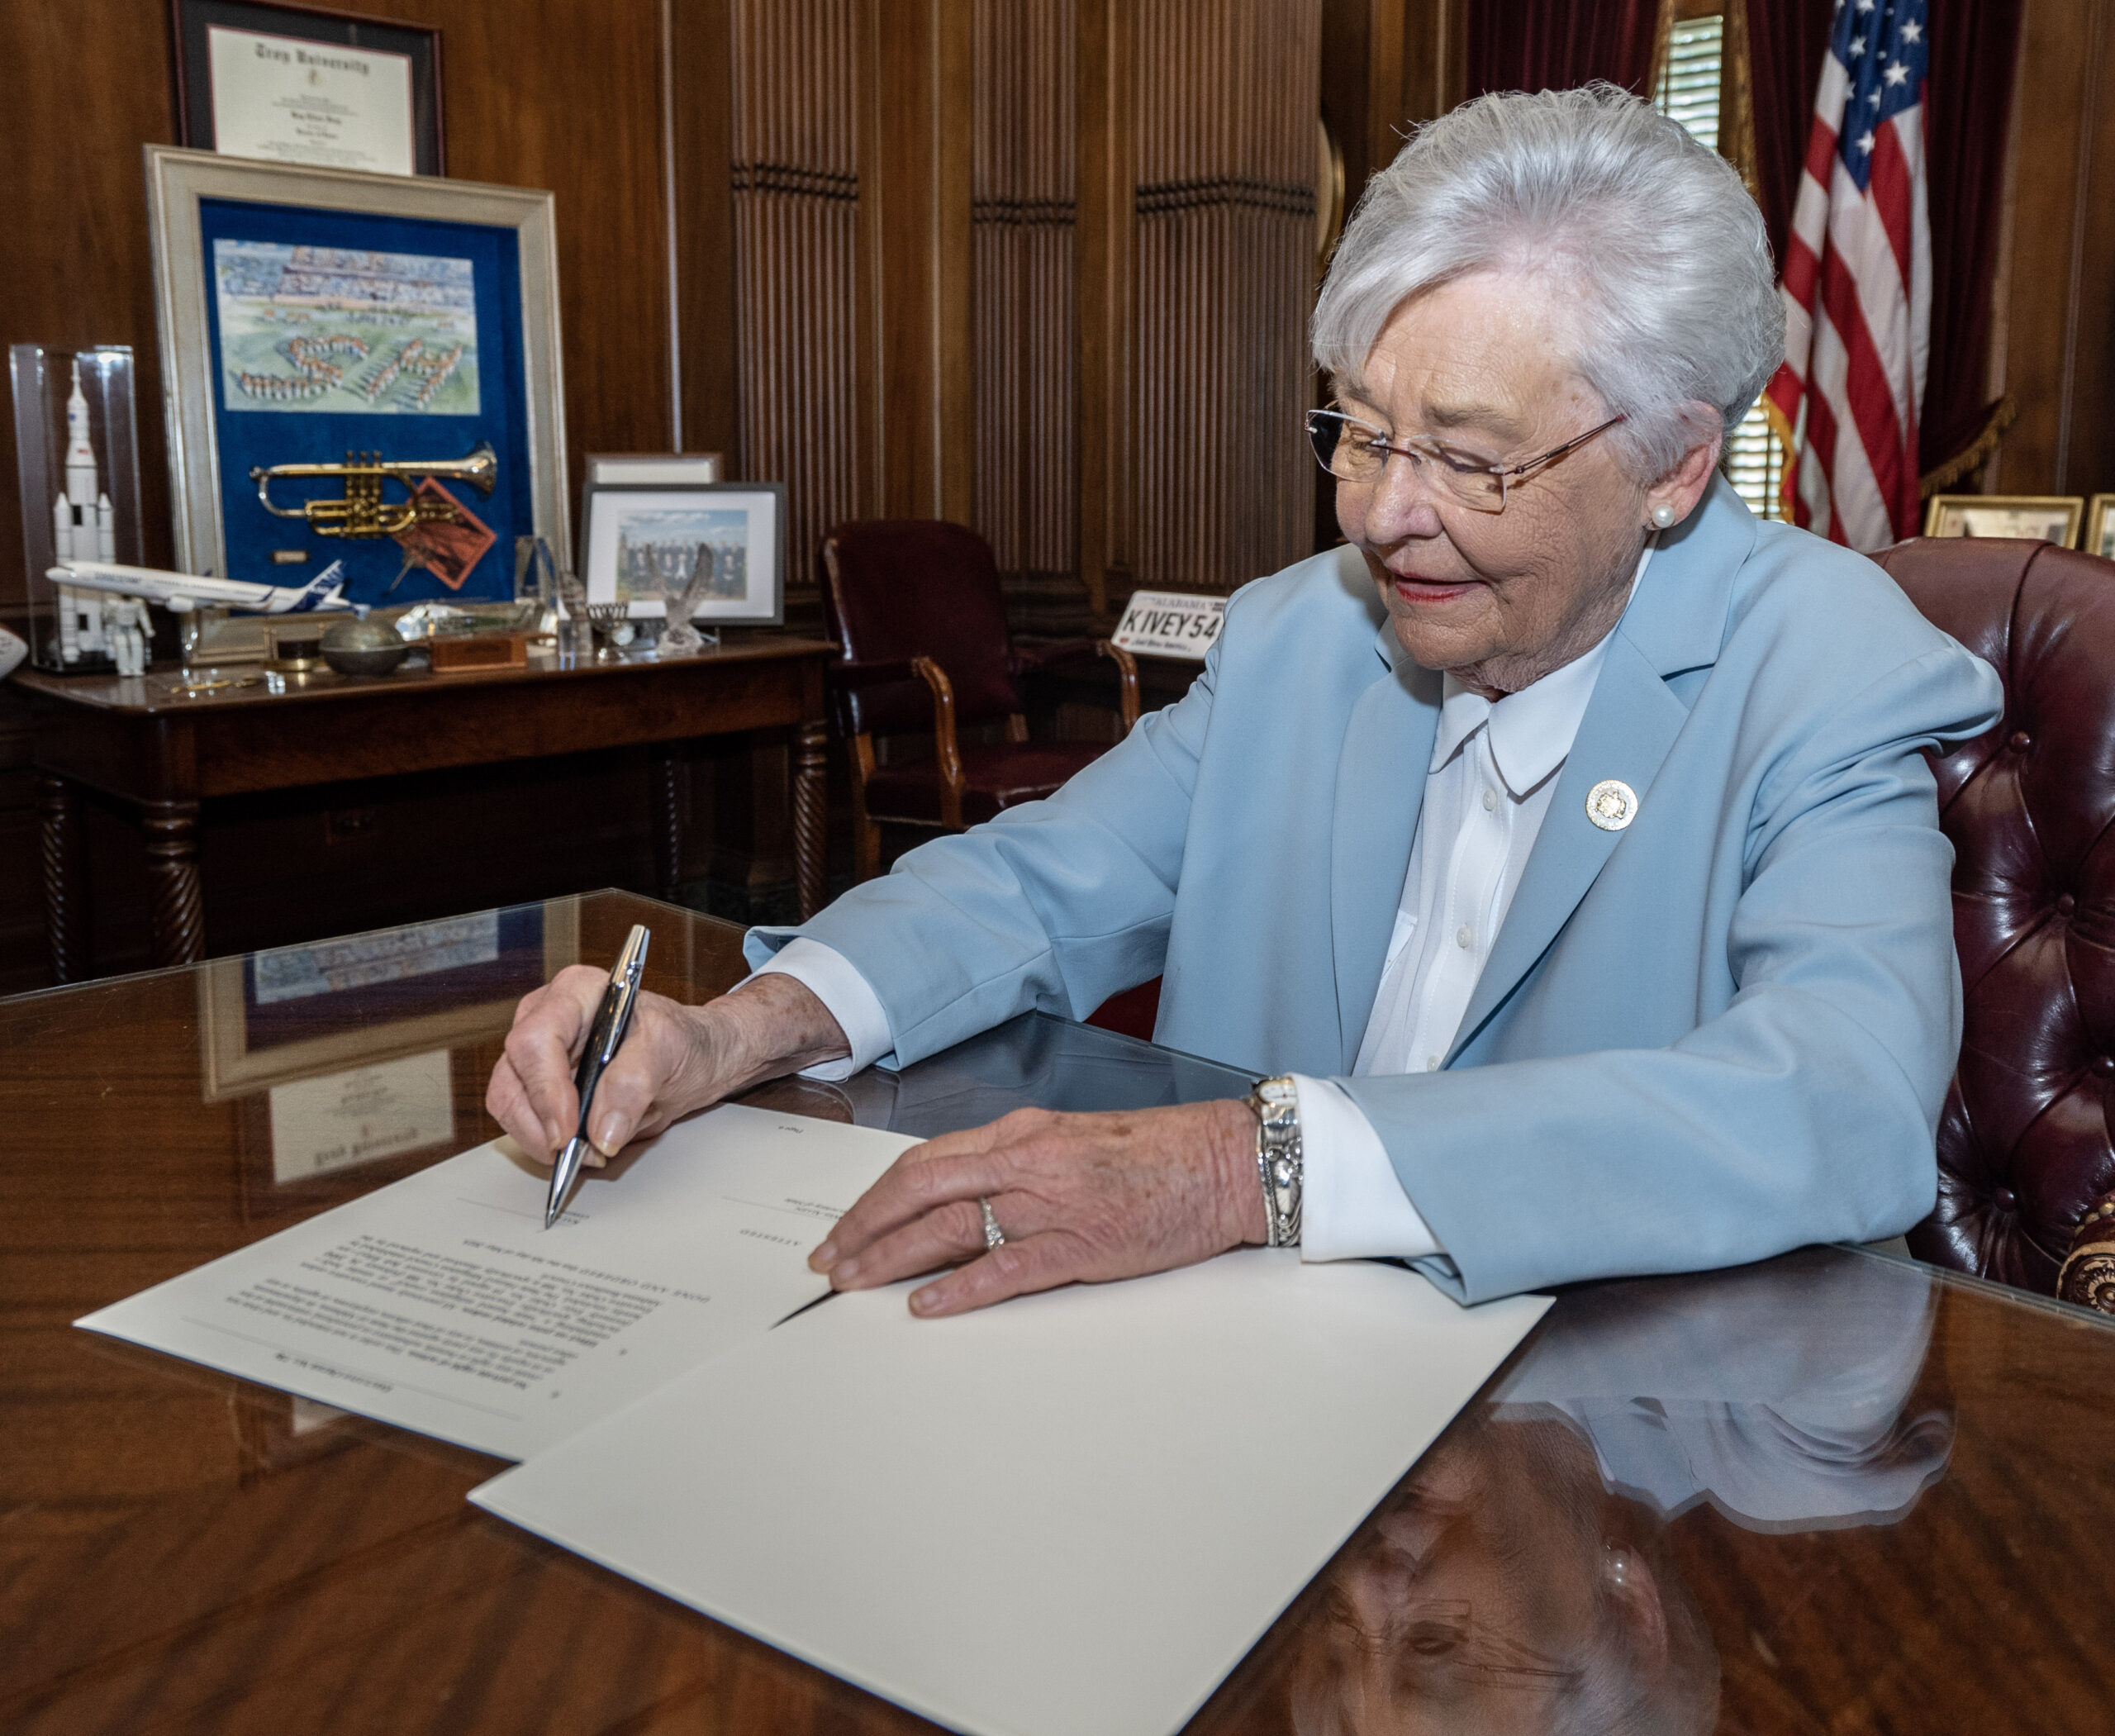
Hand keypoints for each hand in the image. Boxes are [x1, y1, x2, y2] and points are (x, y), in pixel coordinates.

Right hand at [484, 969, 849, 1163]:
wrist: (692, 1058)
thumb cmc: (681, 1040)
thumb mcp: (670, 1049)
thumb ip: (634, 1083)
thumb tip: (601, 1131)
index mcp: (575, 993)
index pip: (536, 1040)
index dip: (546, 1090)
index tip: (568, 1132)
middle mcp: (546, 1017)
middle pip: (513, 1077)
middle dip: (542, 1124)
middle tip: (582, 1153)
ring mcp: (537, 1053)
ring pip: (509, 1104)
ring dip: (544, 1139)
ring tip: (590, 1151)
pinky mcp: (537, 1085)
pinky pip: (523, 1120)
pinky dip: (548, 1142)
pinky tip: (582, 1146)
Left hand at [809, 1100, 1266, 1315]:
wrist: (1225, 1161)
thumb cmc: (1156, 1156)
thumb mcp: (1070, 1145)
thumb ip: (1014, 1166)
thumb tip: (957, 1198)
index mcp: (1020, 1134)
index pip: (924, 1162)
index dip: (875, 1197)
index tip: (844, 1227)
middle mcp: (1026, 1161)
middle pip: (921, 1187)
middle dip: (864, 1225)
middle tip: (829, 1261)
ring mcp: (1053, 1202)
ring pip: (951, 1224)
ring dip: (893, 1255)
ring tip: (855, 1282)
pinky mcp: (1085, 1243)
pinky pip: (1008, 1265)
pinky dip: (961, 1287)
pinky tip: (927, 1305)